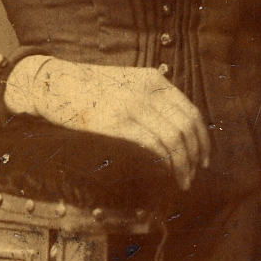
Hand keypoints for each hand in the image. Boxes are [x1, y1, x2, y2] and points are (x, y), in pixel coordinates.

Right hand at [4, 57, 210, 189]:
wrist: (57, 84)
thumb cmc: (91, 88)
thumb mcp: (129, 81)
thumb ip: (151, 96)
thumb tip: (174, 126)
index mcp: (153, 80)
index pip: (191, 111)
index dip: (201, 138)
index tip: (202, 157)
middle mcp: (147, 91)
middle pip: (185, 127)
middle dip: (195, 155)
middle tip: (194, 173)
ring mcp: (133, 106)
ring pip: (172, 139)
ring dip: (182, 163)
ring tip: (182, 180)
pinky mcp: (117, 123)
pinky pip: (152, 145)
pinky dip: (165, 162)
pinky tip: (166, 174)